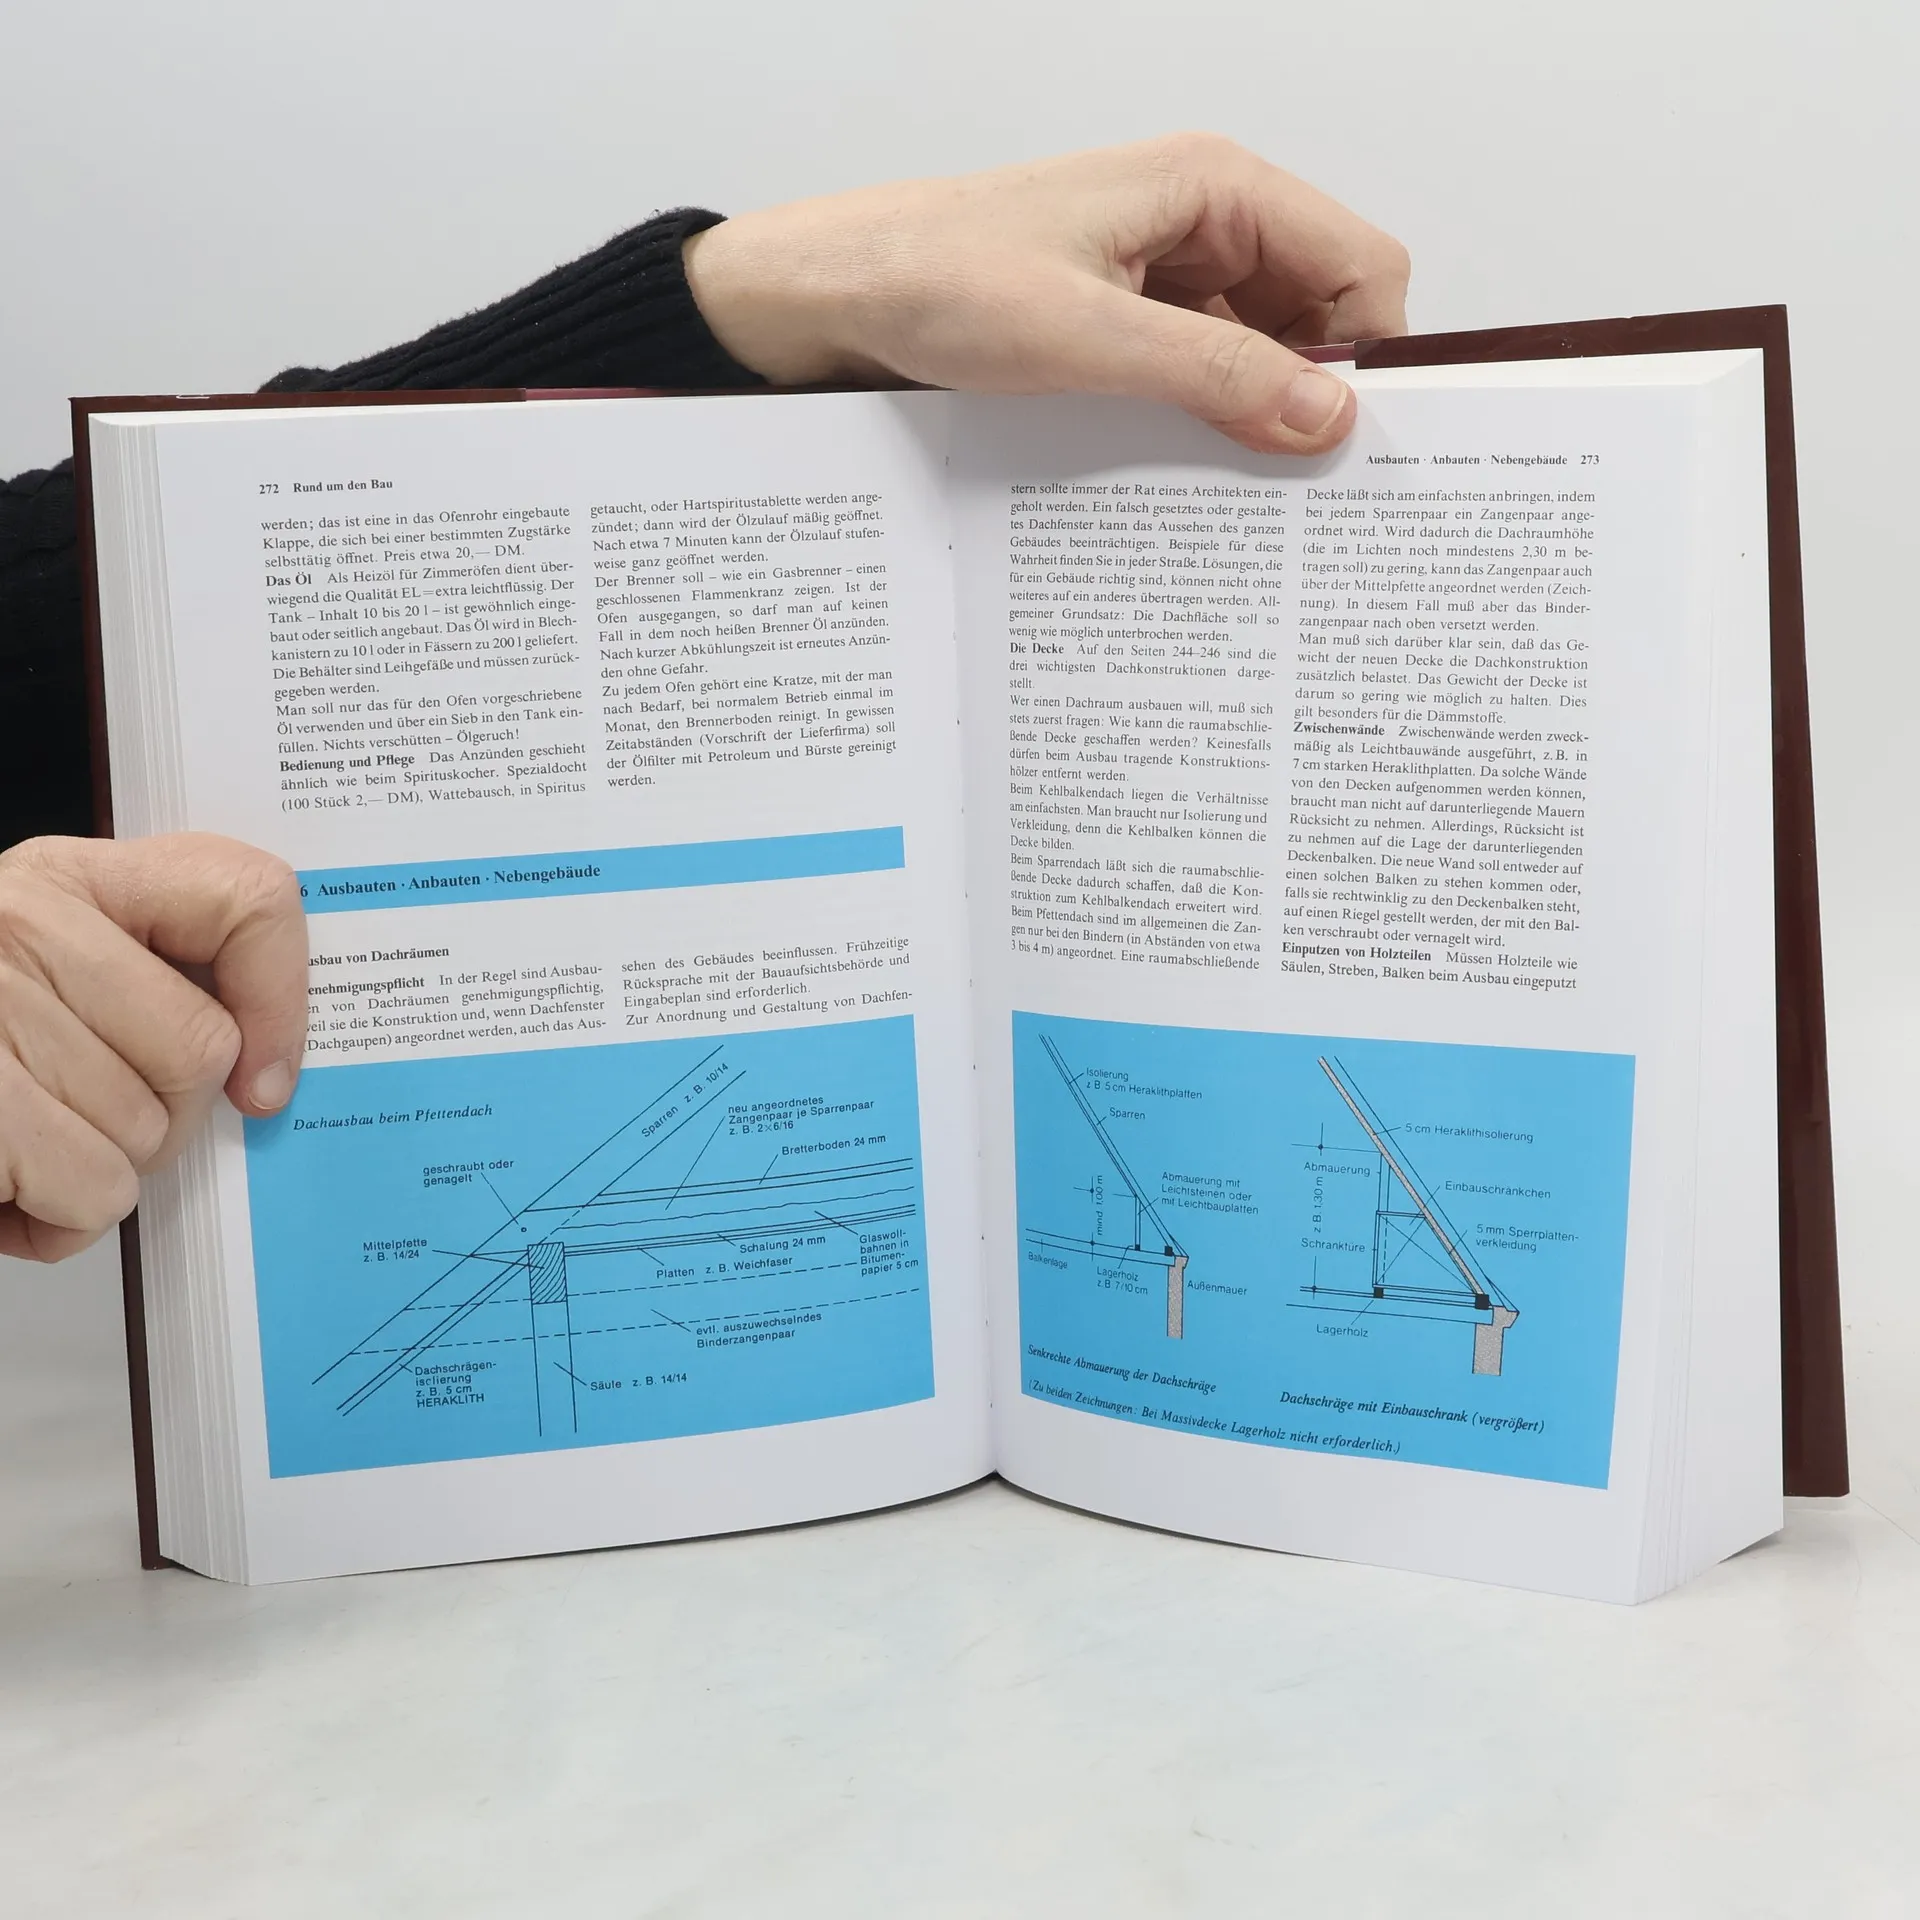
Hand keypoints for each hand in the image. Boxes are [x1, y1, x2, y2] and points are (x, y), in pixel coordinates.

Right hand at [0, 834, 306, 1262]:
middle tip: (76, 1120)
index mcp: (61, 881)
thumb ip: (144, 988)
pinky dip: (55, 1220)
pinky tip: (2, 1189)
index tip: (262, 1072)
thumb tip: (263, 1072)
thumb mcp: (45, 981)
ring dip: (95, 1176)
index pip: (242, 896)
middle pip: (201, 1051)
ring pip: (148, 1134)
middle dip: (158, 1121)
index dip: (280, 998)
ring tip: (22, 1148)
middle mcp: (19, 922)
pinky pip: (91, 1190)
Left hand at [684, 132, 1409, 455]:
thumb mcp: (1088, 337)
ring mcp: (1164, 276)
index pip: (1359, 264)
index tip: (1354, 444)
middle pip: (1317, 314)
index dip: (1370, 353)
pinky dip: (1203, 421)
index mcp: (1212, 190)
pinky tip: (1183, 471)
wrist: (835, 296)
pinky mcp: (1126, 322)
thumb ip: (1215, 375)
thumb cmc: (938, 279)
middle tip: (1297, 486)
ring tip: (1232, 485)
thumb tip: (1327, 415)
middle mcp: (1202, 224)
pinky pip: (1200, 375)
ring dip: (1253, 415)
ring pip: (1260, 354)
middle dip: (1313, 393)